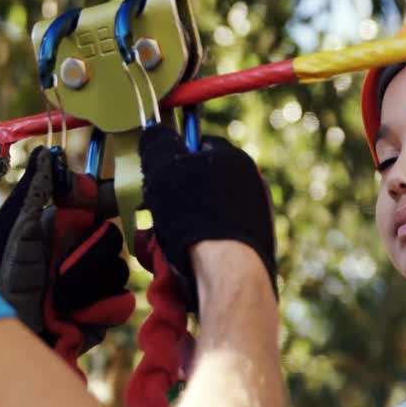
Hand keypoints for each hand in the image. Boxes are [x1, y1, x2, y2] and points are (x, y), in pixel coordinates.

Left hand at [0, 147, 133, 358]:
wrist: (10, 340)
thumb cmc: (5, 287)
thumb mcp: (17, 237)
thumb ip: (35, 197)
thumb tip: (45, 155)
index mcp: (61, 230)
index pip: (97, 205)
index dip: (104, 202)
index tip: (104, 205)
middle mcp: (81, 254)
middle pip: (112, 240)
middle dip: (86, 259)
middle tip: (58, 276)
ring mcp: (95, 284)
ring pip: (117, 272)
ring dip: (86, 290)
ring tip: (57, 303)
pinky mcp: (104, 313)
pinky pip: (119, 304)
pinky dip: (96, 313)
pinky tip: (71, 320)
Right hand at [138, 126, 276, 307]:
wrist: (228, 273)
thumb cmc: (196, 216)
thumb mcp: (164, 168)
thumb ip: (157, 145)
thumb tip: (154, 132)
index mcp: (234, 160)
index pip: (198, 147)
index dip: (172, 159)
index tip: (155, 175)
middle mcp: (250, 187)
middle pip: (198, 187)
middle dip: (170, 202)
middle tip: (151, 216)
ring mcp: (254, 222)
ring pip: (202, 220)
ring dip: (176, 231)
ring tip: (159, 247)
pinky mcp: (251, 253)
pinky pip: (213, 246)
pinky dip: (193, 252)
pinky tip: (177, 264)